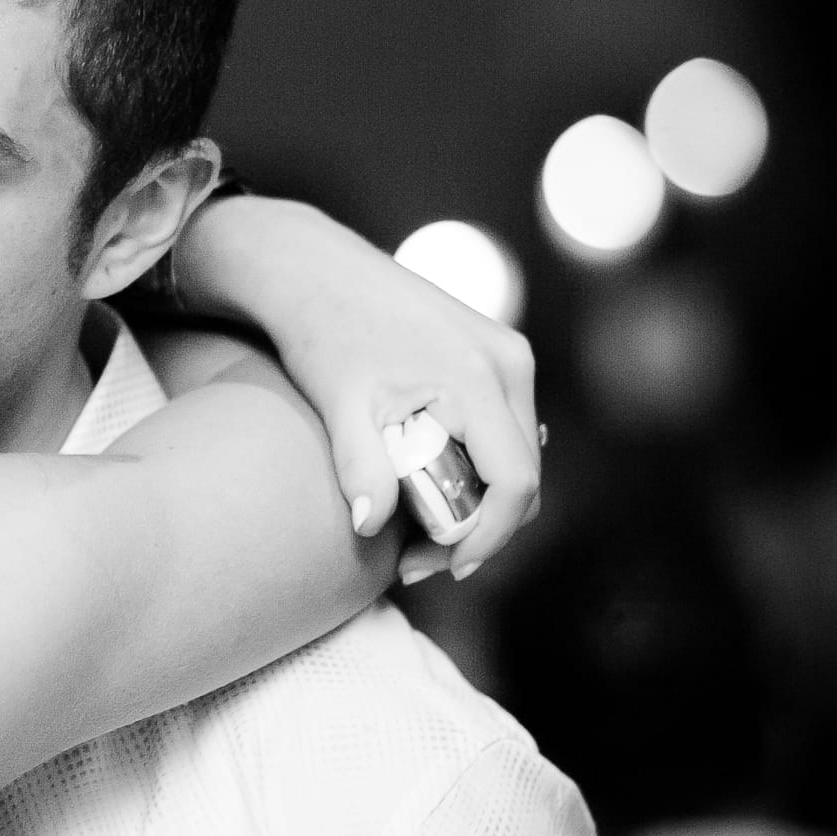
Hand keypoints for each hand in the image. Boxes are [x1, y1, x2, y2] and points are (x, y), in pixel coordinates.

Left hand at [170, 196, 540, 577]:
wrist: (312, 269)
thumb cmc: (321, 332)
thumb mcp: (338, 404)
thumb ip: (359, 468)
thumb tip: (368, 528)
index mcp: (478, 377)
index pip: (515, 481)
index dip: (486, 536)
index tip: (441, 566)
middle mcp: (508, 362)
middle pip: (524, 474)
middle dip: (479, 527)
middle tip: (417, 560)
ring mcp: (506, 352)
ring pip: (517, 453)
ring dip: (479, 498)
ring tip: (417, 528)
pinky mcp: (493, 351)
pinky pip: (504, 426)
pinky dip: (476, 464)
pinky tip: (428, 483)